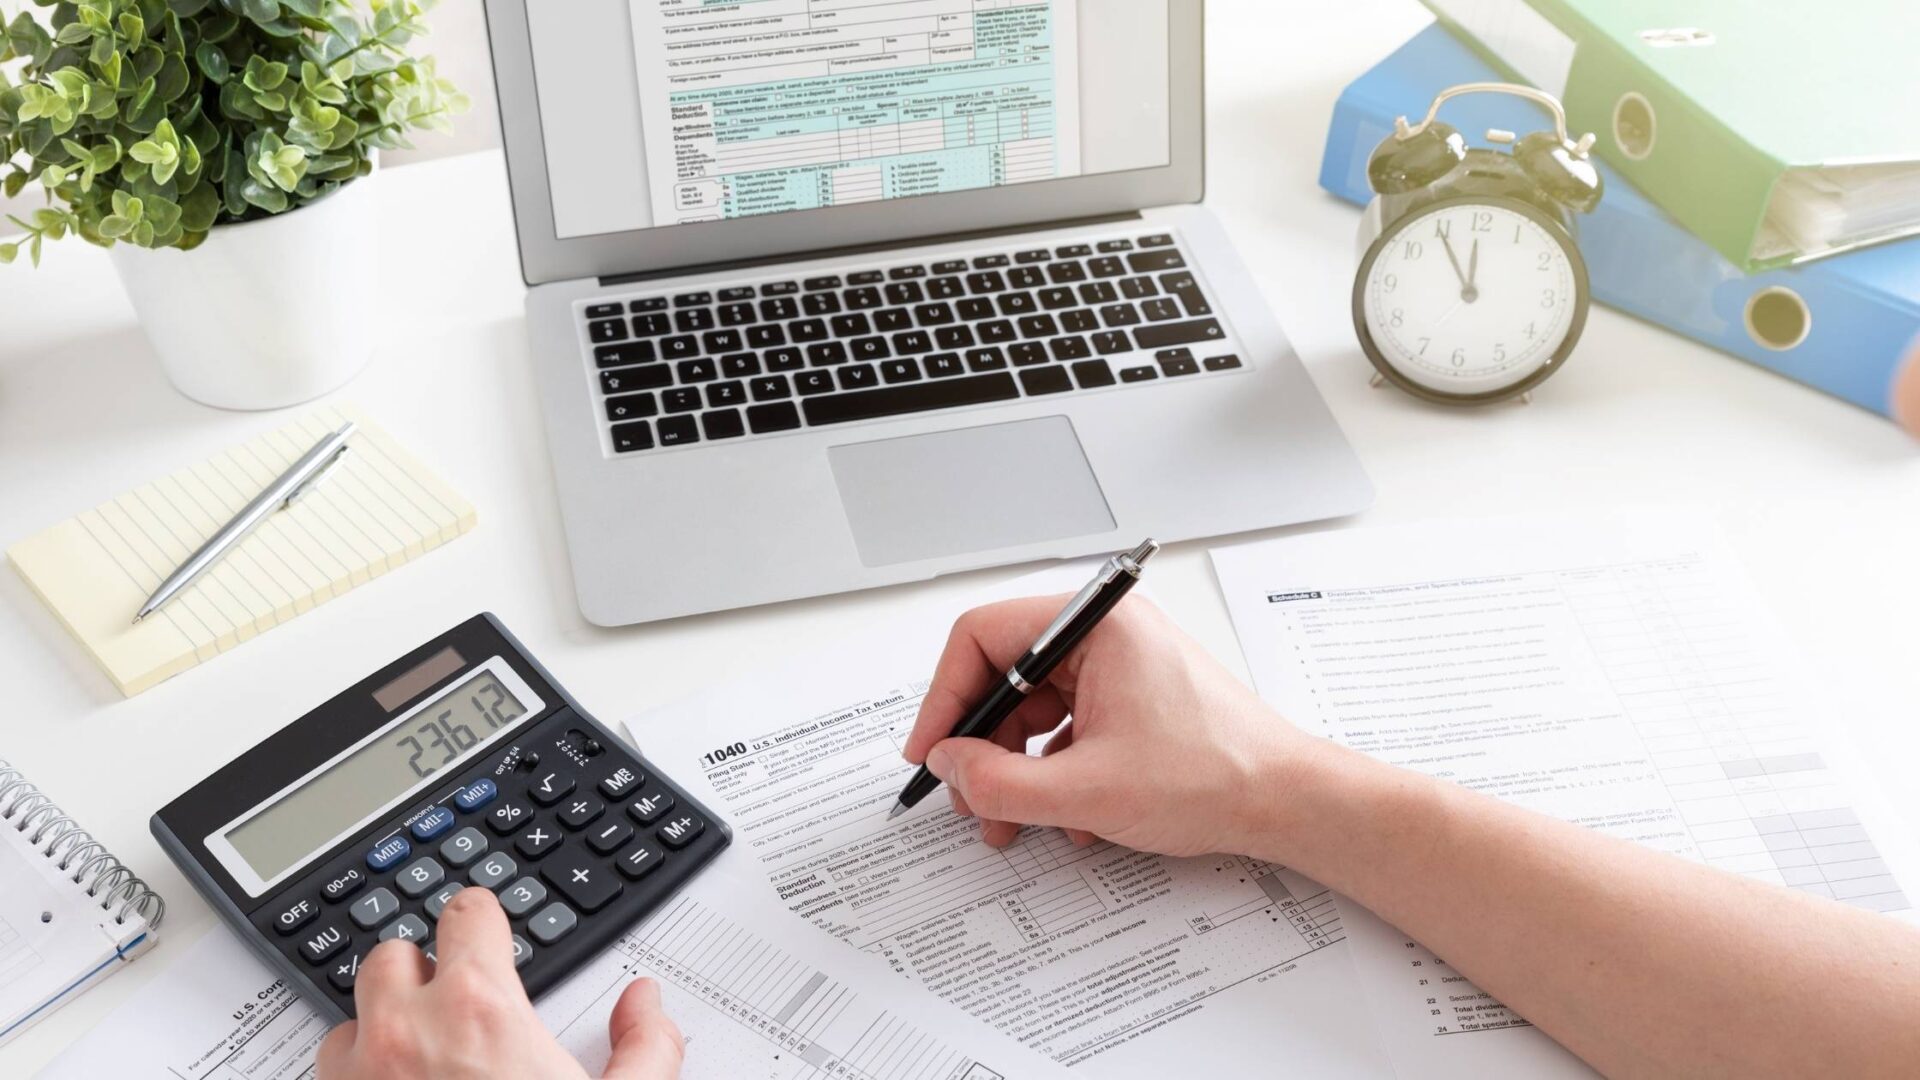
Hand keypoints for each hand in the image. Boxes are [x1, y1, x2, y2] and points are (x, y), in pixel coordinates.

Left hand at [316, 888, 682, 1079]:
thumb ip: (648, 1050)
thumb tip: (644, 1006)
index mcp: (479, 1012)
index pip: (465, 914)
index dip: (482, 922)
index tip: (490, 936)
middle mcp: (404, 1036)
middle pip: (391, 957)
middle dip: (423, 975)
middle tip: (458, 1007)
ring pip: (347, 1024)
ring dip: (378, 1032)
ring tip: (421, 1065)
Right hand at [903, 595, 1319, 857]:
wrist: (1287, 802)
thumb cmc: (1214, 775)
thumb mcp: (1085, 791)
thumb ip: (998, 781)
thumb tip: (948, 764)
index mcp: (1097, 625)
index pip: (983, 636)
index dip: (945, 697)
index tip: (931, 751)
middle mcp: (1108, 634)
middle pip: (1005, 676)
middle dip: (982, 745)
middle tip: (970, 795)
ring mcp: (1121, 667)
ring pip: (1034, 710)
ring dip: (1016, 770)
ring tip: (1014, 822)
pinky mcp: (1132, 700)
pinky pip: (1067, 728)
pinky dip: (1054, 773)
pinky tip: (1068, 818)